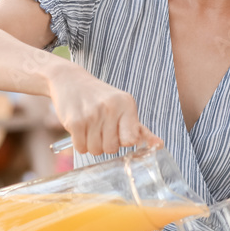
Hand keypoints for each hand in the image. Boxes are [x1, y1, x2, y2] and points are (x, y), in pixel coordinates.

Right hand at [47, 64, 162, 155]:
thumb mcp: (123, 107)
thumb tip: (159, 145)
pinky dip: (80, 143)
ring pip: (95, 150)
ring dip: (91, 144)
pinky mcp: (75, 121)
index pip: (131, 140)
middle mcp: (111, 108)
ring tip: (89, 128)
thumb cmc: (100, 98)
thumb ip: (140, 128)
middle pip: (112, 149)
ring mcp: (92, 114)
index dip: (122, 140)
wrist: (70, 80)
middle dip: (105, 144)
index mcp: (126, 104)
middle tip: (100, 128)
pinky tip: (80, 129)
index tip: (117, 131)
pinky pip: (81, 148)